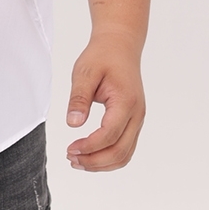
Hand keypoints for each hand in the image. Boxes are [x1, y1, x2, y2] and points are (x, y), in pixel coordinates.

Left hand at [65, 29, 145, 171]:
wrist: (120, 46)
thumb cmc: (102, 56)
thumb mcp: (85, 72)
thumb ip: (79, 98)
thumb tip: (73, 124)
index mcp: (126, 102)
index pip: (109, 134)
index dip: (90, 146)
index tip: (70, 148)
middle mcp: (137, 114)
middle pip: (120, 151)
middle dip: (95, 161)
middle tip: (71, 159)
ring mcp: (137, 119)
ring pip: (125, 154)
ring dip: (102, 163)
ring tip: (78, 161)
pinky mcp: (133, 121)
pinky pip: (125, 147)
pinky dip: (109, 156)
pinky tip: (91, 155)